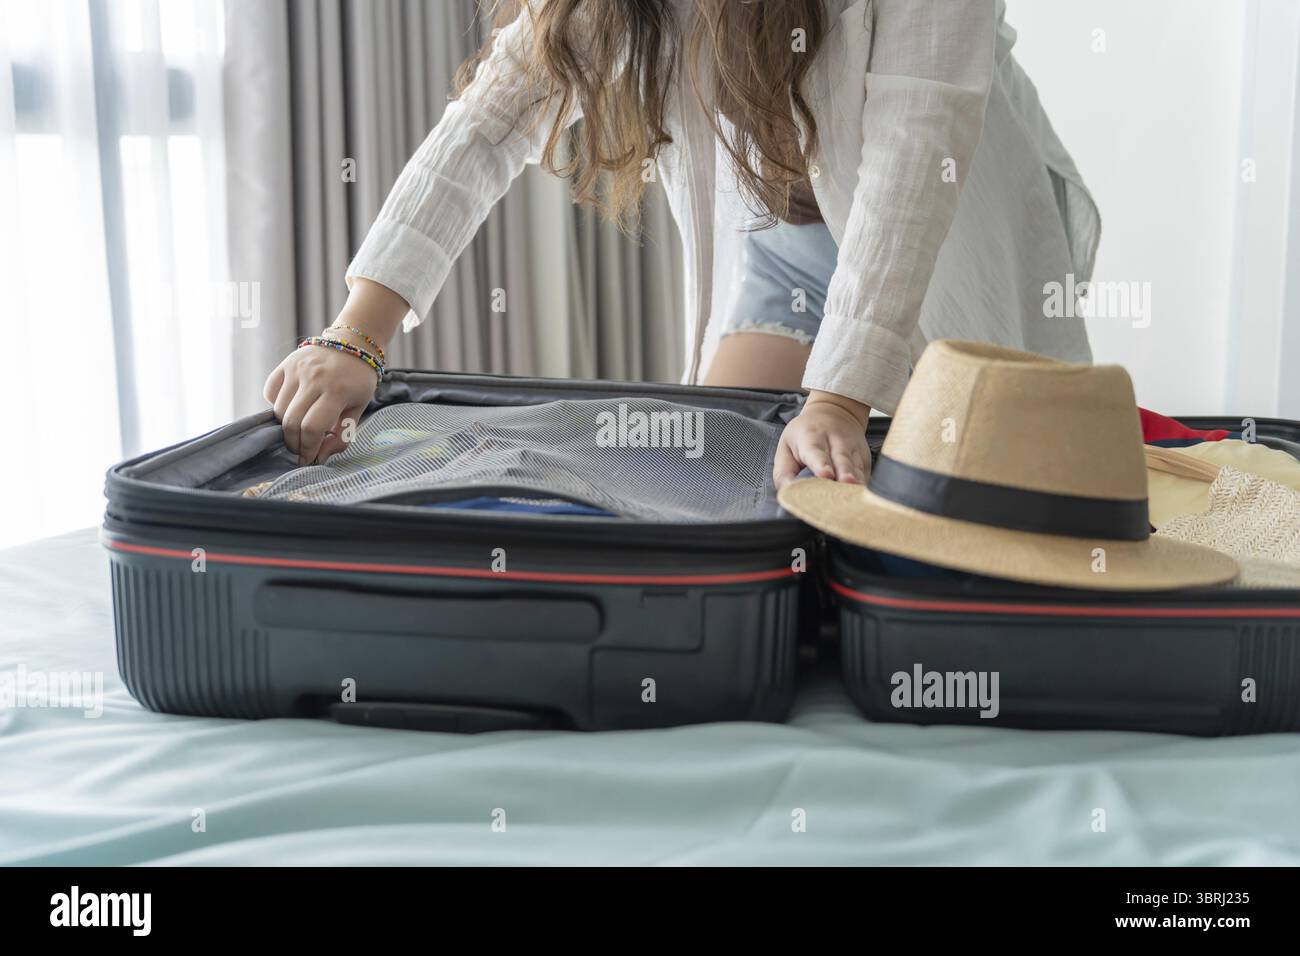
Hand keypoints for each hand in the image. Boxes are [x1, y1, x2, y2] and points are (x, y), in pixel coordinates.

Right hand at [263, 278, 409, 463]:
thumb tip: (320, 457)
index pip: (312, 427)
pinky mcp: (286, 363)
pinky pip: (270, 392)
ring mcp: (297, 368)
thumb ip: (341, 435)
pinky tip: (292, 407)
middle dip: (294, 443)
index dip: (307, 449)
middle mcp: (313, 378)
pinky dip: (276, 405)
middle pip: (291, 422)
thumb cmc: (358, 381)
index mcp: (336, 391)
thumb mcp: (358, 409)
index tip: (308, 460)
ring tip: (299, 430)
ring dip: (286, 427)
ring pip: (278, 410)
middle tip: (302, 450)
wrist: (353, 344)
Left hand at [773, 390, 871, 488]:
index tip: (826, 474)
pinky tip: (861, 497)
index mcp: (812, 437)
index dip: (821, 464)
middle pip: (842, 459)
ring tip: (857, 493)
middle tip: (846, 483)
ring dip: (857, 481)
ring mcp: (853, 450)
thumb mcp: (786, 447)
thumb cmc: (805, 435)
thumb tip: (787, 494)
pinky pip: (865, 475)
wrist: (835, 413)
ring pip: (857, 467)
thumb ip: (784, 472)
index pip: (816, 451)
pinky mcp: (865, 460)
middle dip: (845, 472)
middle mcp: (836, 442)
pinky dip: (863, 487)